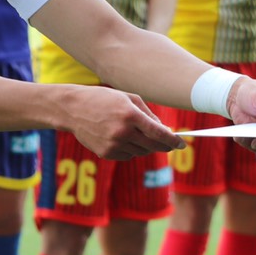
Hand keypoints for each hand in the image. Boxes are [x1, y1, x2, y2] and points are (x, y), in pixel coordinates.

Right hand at [63, 86, 186, 160]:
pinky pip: (128, 155)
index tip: (182, 144)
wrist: (73, 109)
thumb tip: (163, 130)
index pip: (158, 133)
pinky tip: (123, 138)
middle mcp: (123, 132)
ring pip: (141, 151)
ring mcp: (113, 144)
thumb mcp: (128, 98)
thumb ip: (147, 114)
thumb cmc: (103, 99)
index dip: (173, 140)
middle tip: (172, 145)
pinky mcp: (106, 153)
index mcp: (130, 115)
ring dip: (146, 145)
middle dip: (165, 146)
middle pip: (153, 146)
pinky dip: (132, 149)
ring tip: (138, 133)